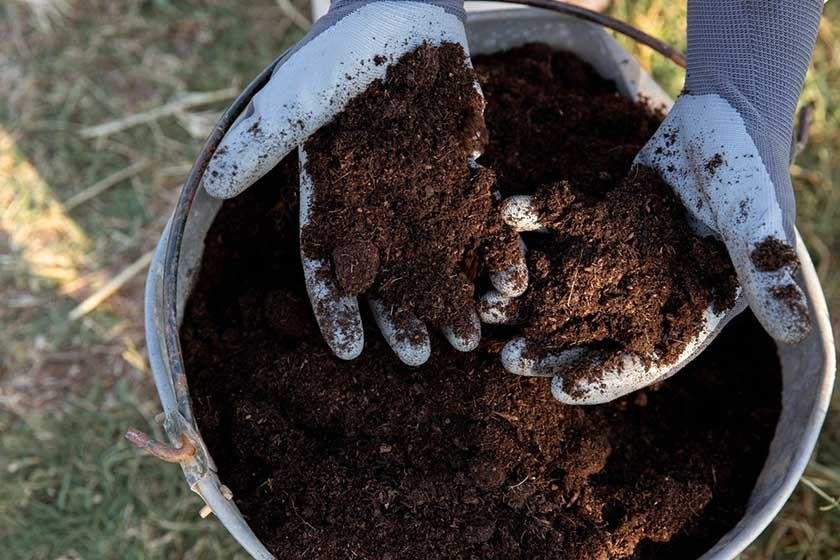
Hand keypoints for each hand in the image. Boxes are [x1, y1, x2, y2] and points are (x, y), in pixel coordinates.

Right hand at [201, 1, 526, 363]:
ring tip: (471, 337)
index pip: (327, 267)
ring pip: (435, 261)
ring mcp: (419, 196)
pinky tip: (509, 282)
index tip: (349, 352)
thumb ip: (262, 140)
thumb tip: (215, 182)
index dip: (335, 311)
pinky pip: (477, 222)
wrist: (396, 16)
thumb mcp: (294, 96)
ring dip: (451, 298)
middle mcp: (374, 210)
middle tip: (422, 356)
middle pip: (387, 277)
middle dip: (403, 317)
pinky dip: (492, 251)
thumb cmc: (336, 57)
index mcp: (331, 204)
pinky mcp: (459, 176)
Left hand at [484, 94, 809, 404]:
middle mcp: (647, 291)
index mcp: (688, 307)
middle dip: (552, 348)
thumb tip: (796, 332)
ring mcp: (618, 258)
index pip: (647, 359)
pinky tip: (502, 218)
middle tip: (510, 358)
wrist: (724, 114)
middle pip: (595, 332)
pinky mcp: (596, 221)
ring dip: (527, 295)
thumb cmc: (749, 170)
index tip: (563, 389)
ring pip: (566, 286)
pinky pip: (557, 227)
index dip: (607, 377)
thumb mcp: (758, 222)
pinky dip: (531, 222)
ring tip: (487, 304)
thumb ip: (765, 271)